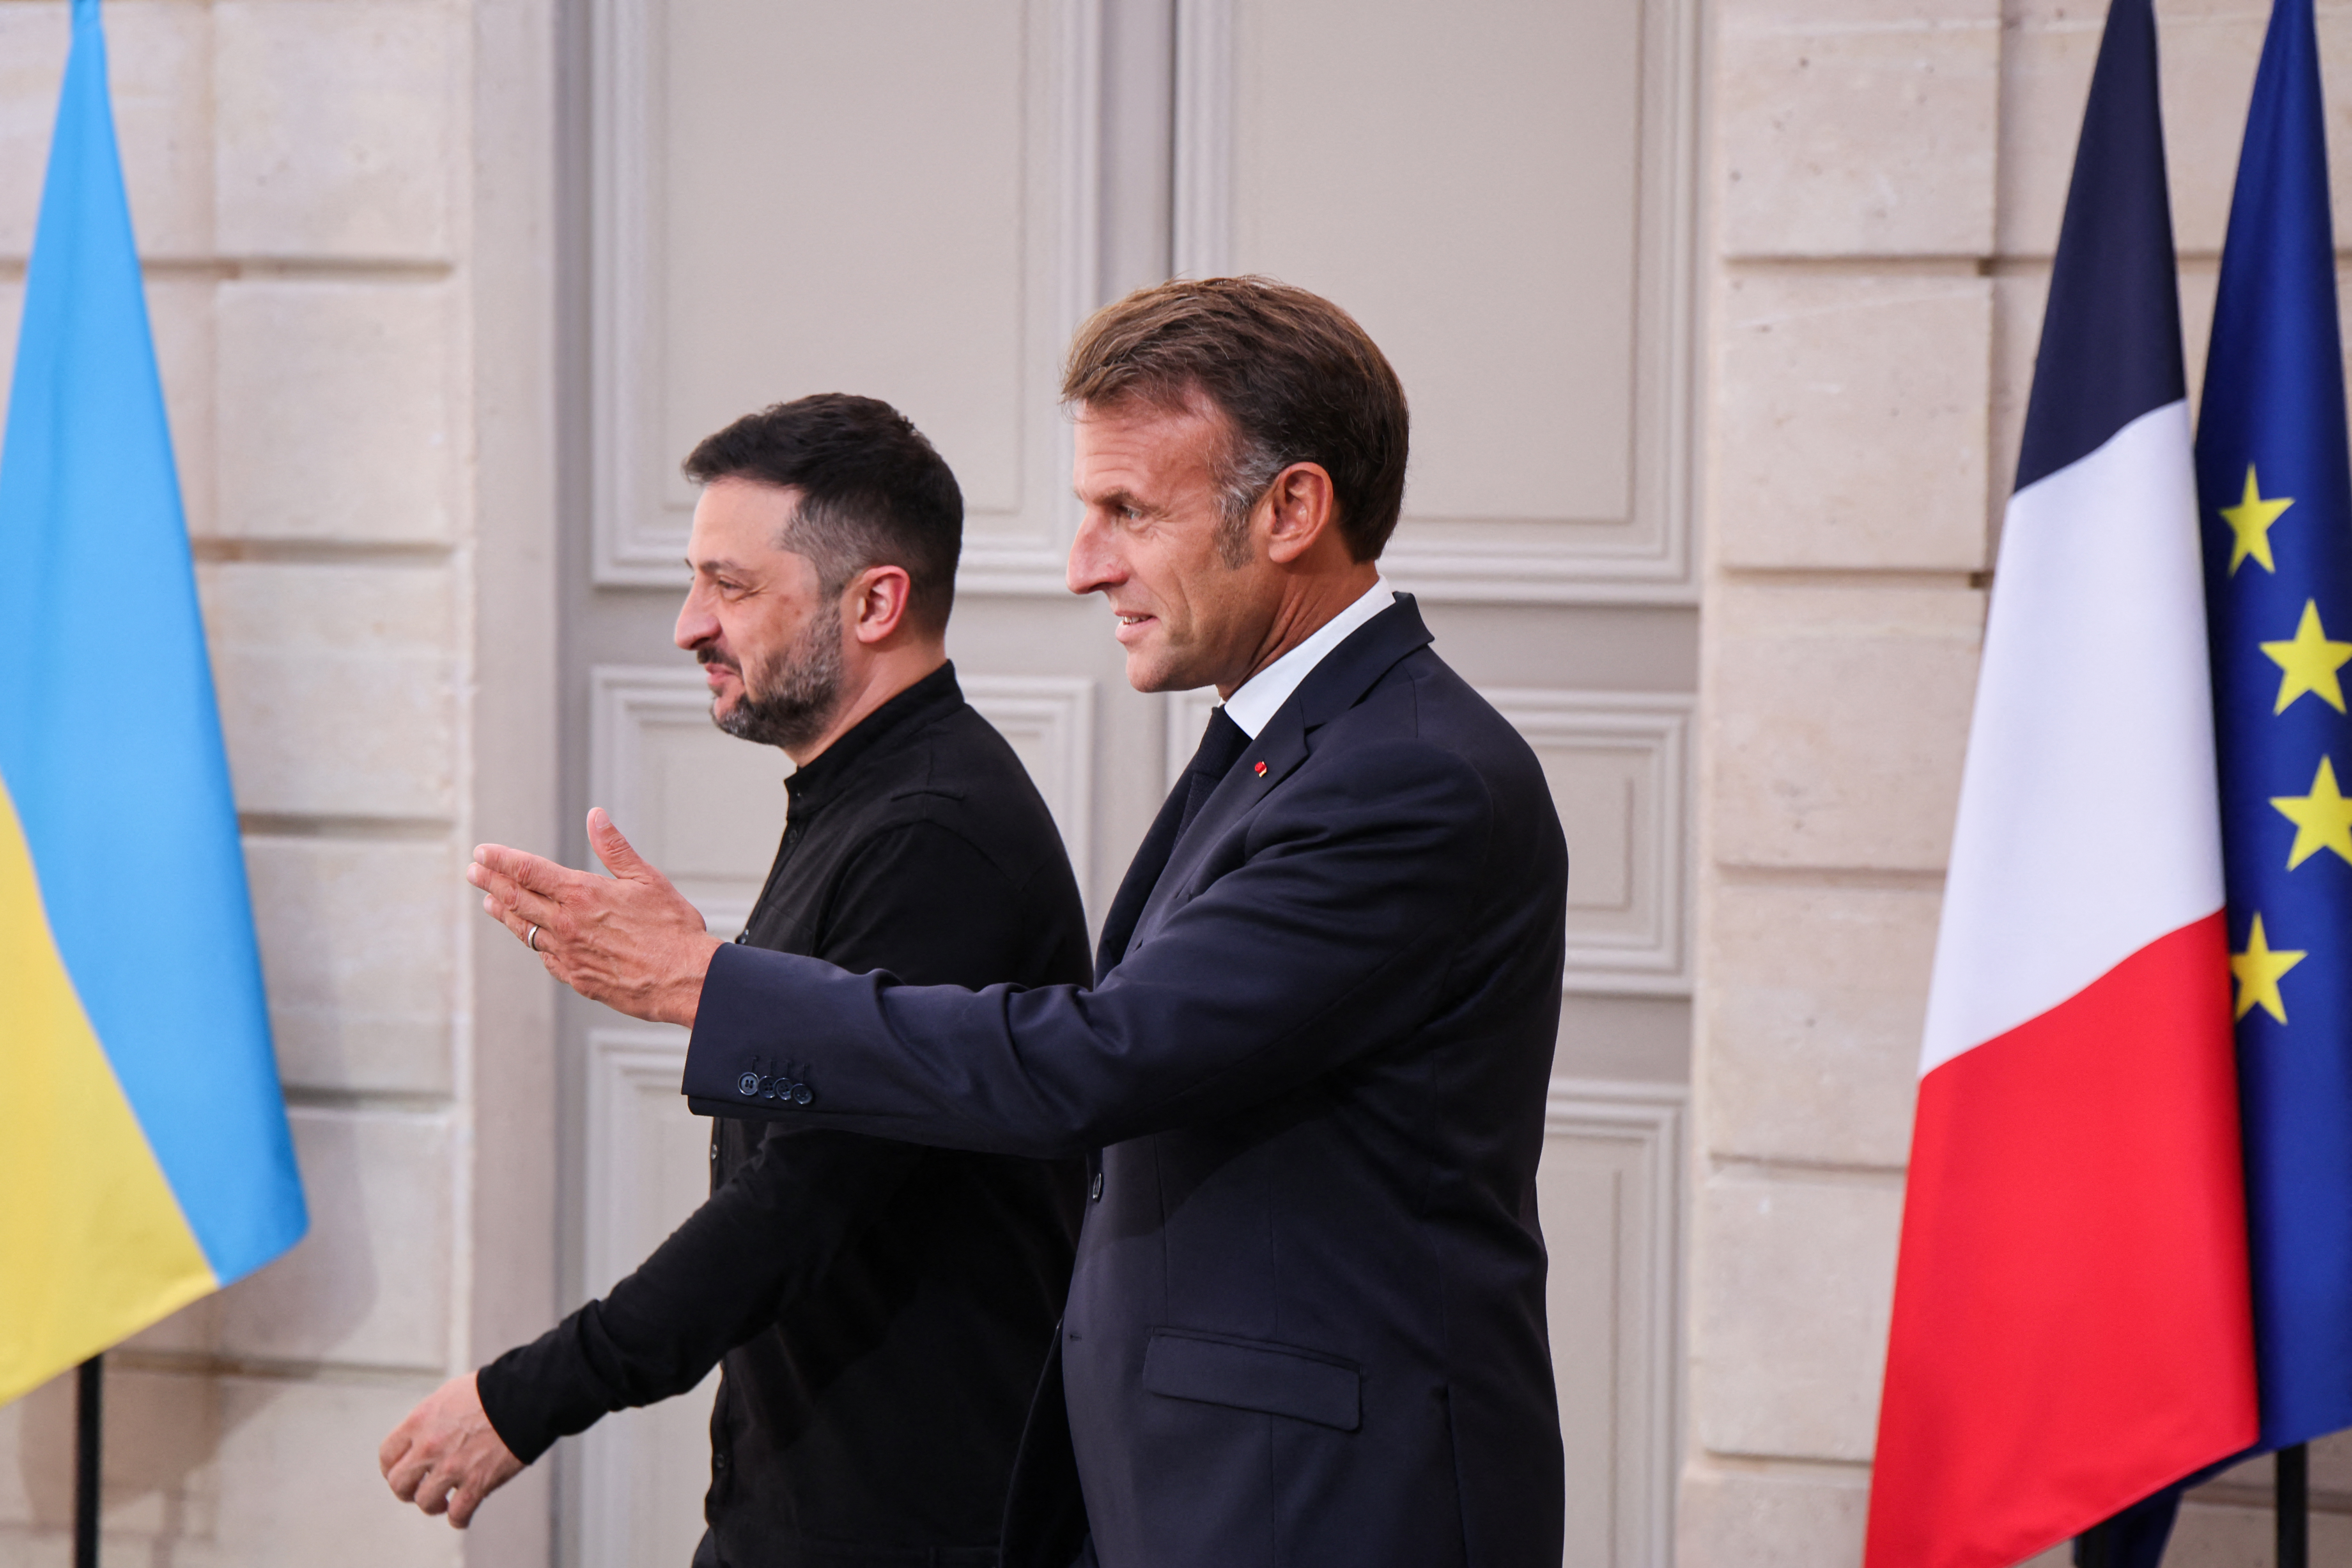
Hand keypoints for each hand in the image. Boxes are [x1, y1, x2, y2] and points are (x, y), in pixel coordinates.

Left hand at [379, 1372, 523, 1528]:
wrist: (525, 1396)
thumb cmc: (492, 1390)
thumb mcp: (450, 1395)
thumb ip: (432, 1418)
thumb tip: (427, 1433)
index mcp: (420, 1422)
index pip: (388, 1454)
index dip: (392, 1467)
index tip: (402, 1471)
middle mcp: (429, 1446)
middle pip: (399, 1483)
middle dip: (408, 1490)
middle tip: (419, 1490)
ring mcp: (452, 1467)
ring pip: (425, 1502)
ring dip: (433, 1505)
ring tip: (443, 1504)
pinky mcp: (477, 1482)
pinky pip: (458, 1513)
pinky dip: (459, 1519)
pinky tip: (462, 1517)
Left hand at [470, 807, 723, 1026]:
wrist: (684, 980)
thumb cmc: (672, 929)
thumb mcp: (647, 879)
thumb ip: (614, 848)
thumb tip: (595, 817)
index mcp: (582, 895)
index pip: (527, 871)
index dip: (501, 859)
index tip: (482, 852)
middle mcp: (567, 924)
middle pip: (516, 899)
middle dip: (490, 882)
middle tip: (473, 871)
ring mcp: (568, 953)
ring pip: (524, 930)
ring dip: (504, 913)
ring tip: (490, 902)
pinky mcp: (576, 977)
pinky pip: (546, 957)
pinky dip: (534, 943)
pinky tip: (532, 938)